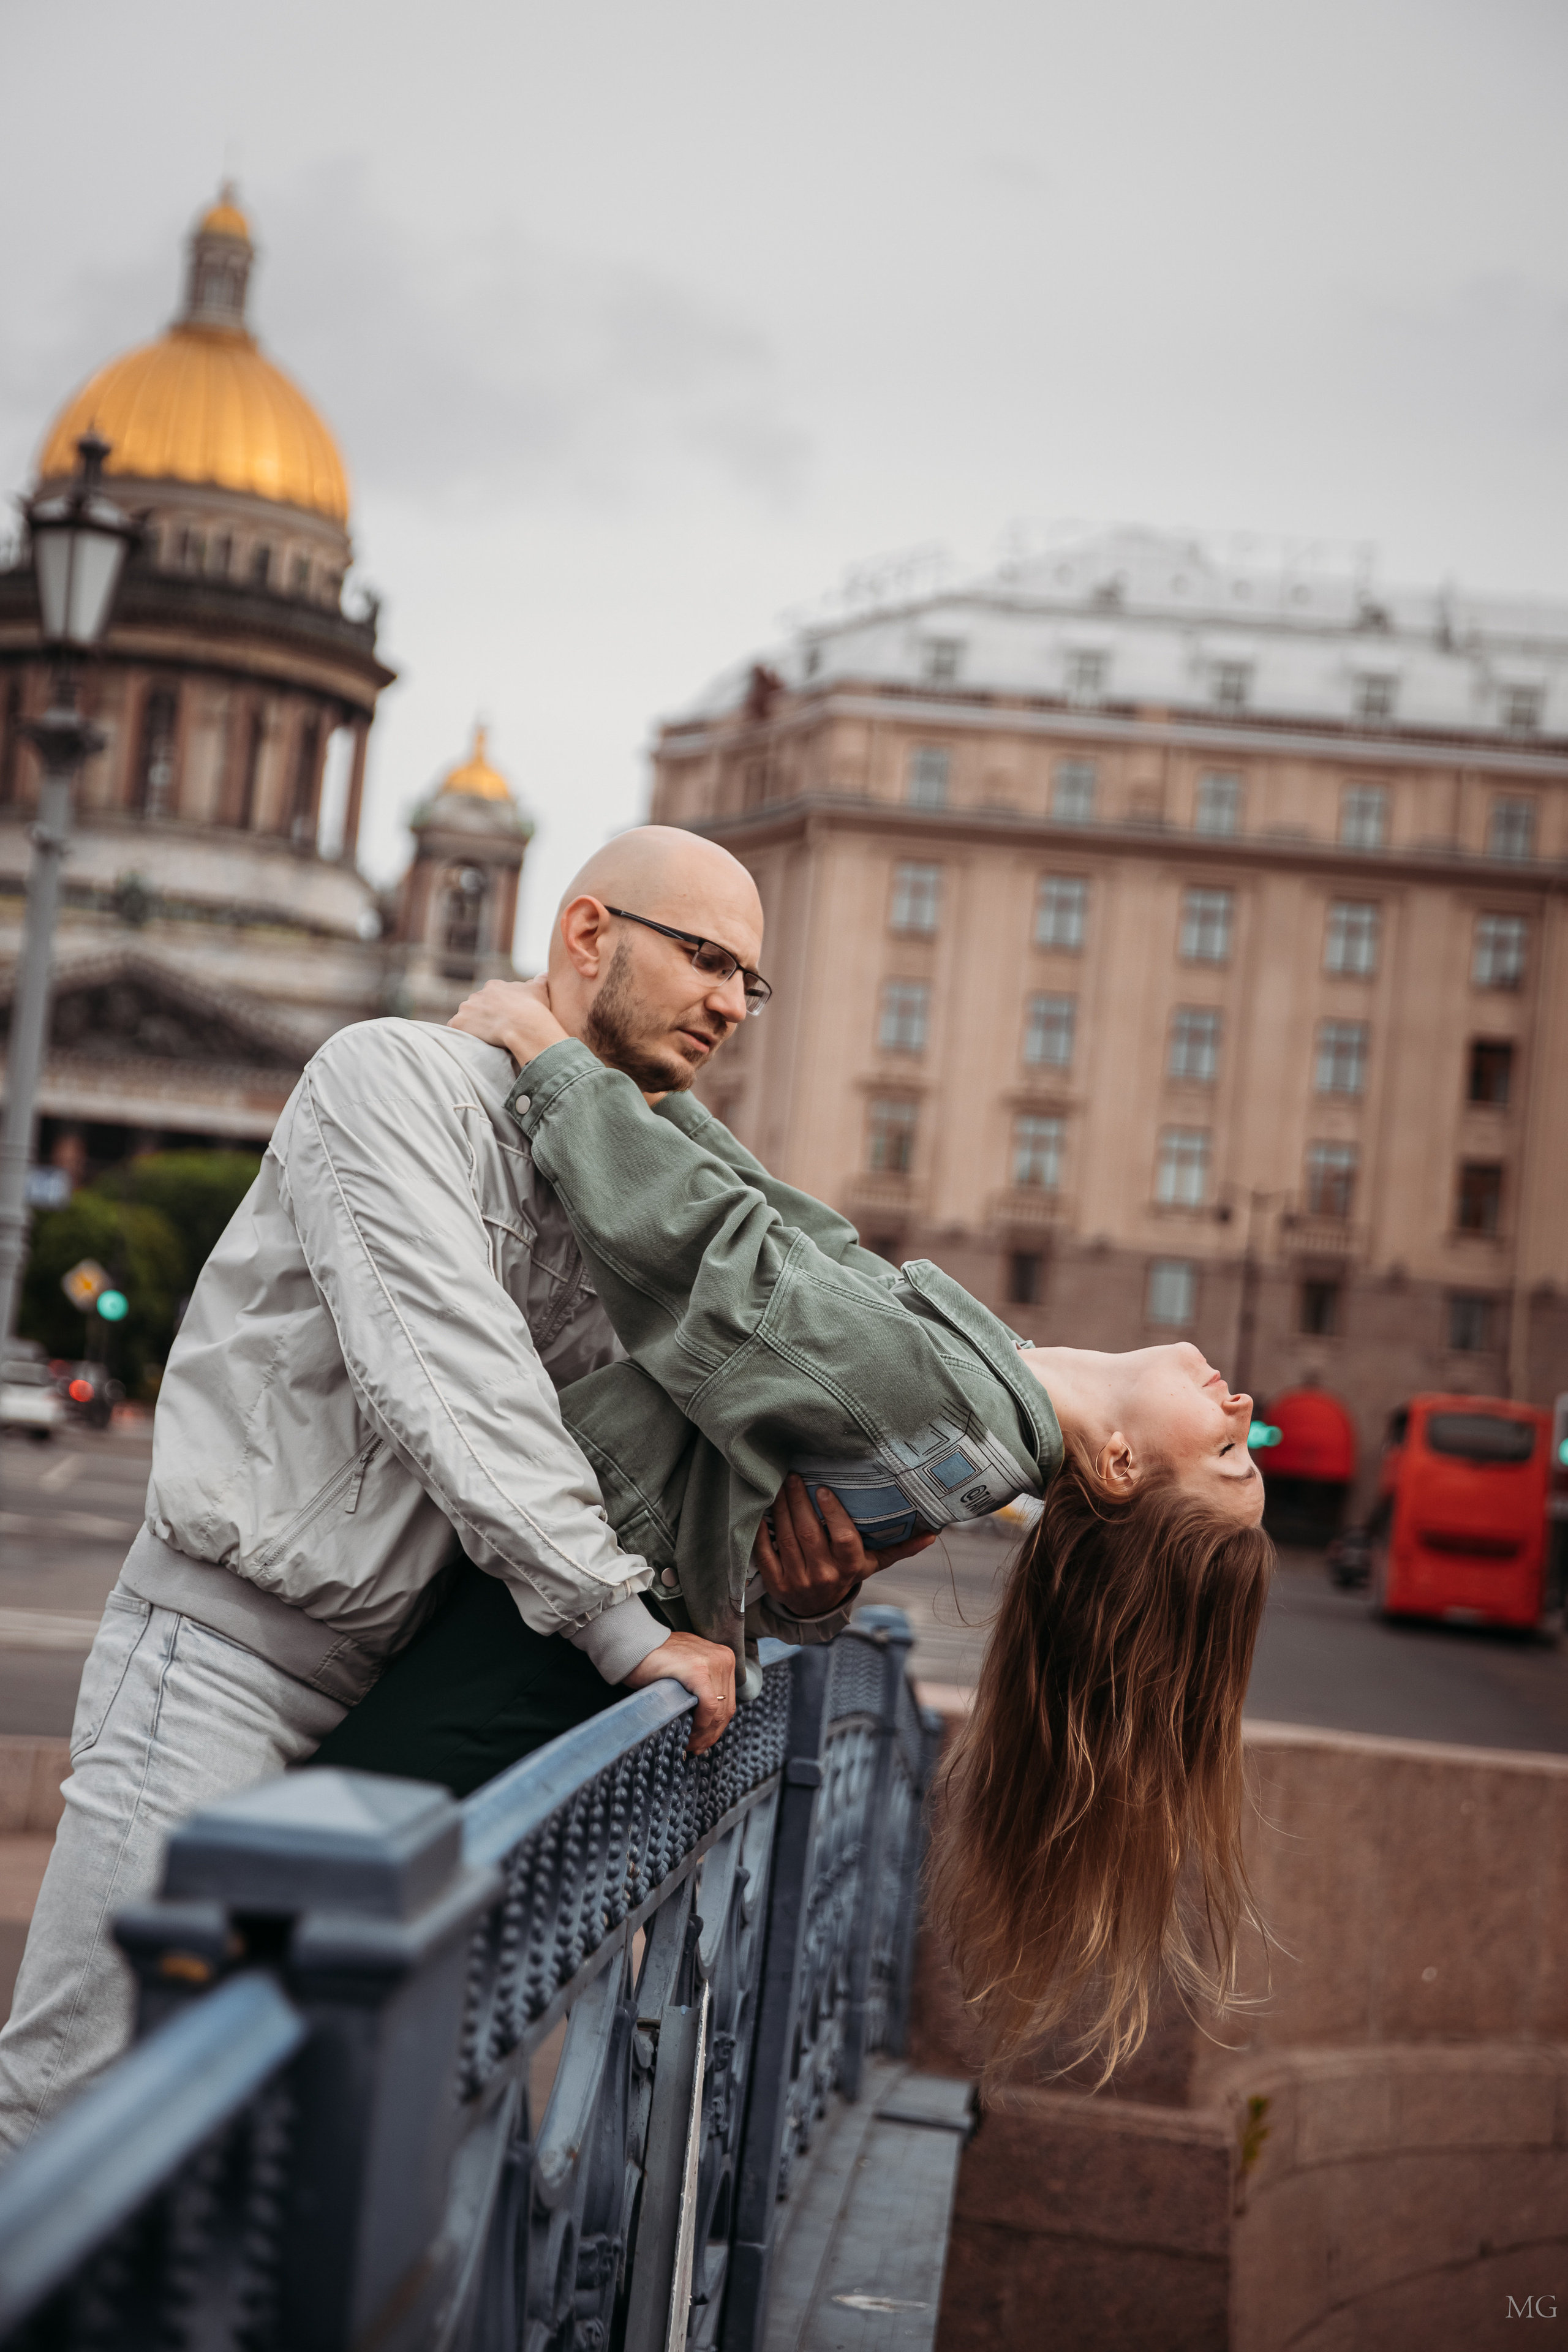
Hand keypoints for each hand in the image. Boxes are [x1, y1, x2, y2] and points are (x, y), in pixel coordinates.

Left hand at [449, 977, 568, 1068]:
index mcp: (494, 986)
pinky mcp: (459, 1023)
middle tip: (493, 1030)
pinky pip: (455, 1029)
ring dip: (471, 1026)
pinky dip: (460, 1035)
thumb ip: (540, 980)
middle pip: (476, 1006)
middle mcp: (477, 994)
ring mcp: (466, 1008)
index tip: (503, 1018)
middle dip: (482, 1017)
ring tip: (483, 1038)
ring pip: (465, 1017)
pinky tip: (470, 1042)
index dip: (496, 1008)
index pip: (490, 996)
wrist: (523, 1025)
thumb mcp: (540, 990)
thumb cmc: (533, 1009)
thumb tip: (544, 974)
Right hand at [624, 1631, 736, 1754]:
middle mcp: (724, 1659)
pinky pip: (708, 1707)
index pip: (727, 1700)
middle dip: (711, 1734)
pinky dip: (700, 1725)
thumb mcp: (687, 1670)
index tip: (703, 1742)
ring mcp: (713, 1663)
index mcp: (724, 1658)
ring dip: (704, 1734)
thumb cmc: (656, 1659)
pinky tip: (688, 1733)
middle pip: (726, 1708)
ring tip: (690, 1745)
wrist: (634, 1645)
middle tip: (696, 1748)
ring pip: (719, 1711)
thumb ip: (701, 1689)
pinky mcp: (699, 1671)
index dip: (716, 1727)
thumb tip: (707, 1724)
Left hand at [752, 1475, 935, 1620]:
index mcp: (849, 1566)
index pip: (843, 1538)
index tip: (822, 1488)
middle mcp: (824, 1575)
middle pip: (809, 1532)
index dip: (833, 1513)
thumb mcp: (872, 1562)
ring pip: (786, 1537)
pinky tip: (762, 1509)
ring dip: (780, 1508)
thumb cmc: (847, 1573)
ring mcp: (797, 1580)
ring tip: (779, 1485)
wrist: (817, 1608)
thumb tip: (933, 1534)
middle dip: (798, 1500)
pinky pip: (763, 1551)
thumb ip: (900, 1547)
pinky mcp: (775, 1582)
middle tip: (793, 1476)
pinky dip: (761, 1529)